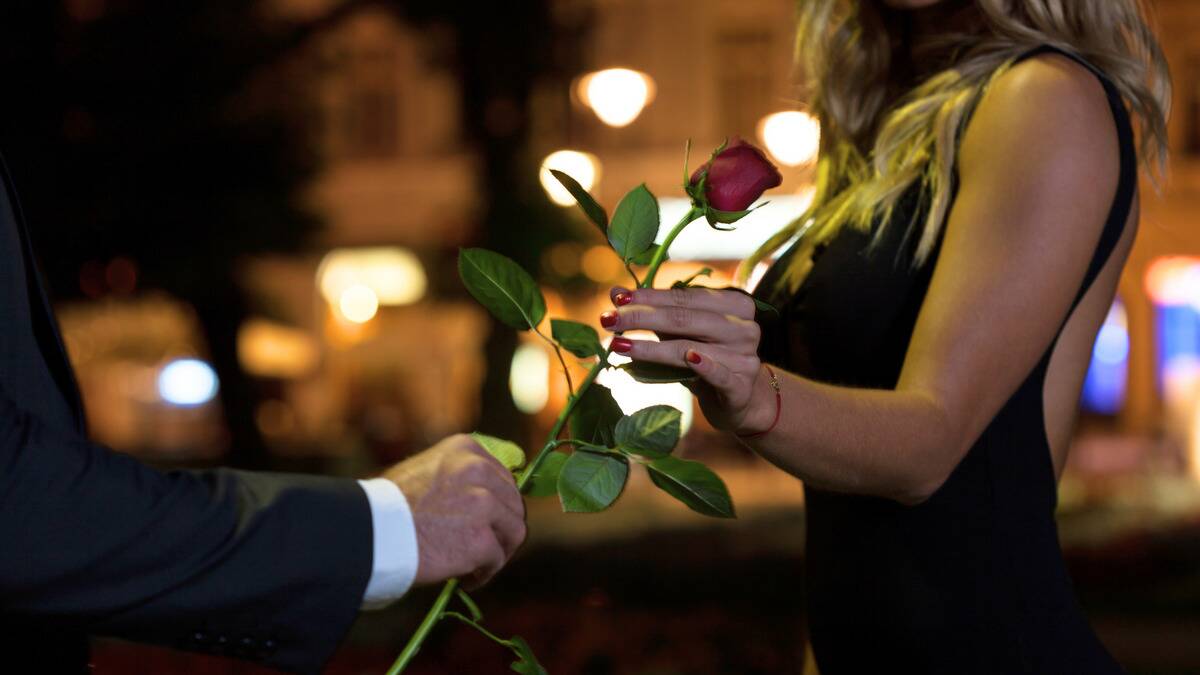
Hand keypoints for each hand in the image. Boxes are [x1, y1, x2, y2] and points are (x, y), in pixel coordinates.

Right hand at [382, 434, 526, 589]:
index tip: (486, 523)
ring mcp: (483, 505)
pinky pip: (497, 560)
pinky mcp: (481, 540)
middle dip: (501, 530)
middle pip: (514, 505)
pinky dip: (484, 574)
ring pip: (514, 532)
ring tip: (477, 566)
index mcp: (466, 450)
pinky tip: (466, 580)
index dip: (498, 506)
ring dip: (498, 552)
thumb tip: (488, 496)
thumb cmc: (388, 508)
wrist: (370, 533)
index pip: (503, 479)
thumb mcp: (426, 471)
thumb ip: (458, 477)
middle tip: (484, 549)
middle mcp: (479, 471)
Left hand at [601, 286, 775, 434]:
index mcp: (735, 304)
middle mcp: (744, 327)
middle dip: (641, 318)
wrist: (741, 401)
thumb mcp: (682, 335)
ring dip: (651, 348)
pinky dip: (704, 366)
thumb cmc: (707, 360)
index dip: (649, 297)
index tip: (617, 298)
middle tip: (608, 320)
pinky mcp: (741, 387)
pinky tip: (689, 358)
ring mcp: (745, 357)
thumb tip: (616, 293)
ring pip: (690, 347)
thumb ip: (654, 313)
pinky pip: (720, 374)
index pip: (684, 297)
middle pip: (684, 319)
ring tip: (618, 346)